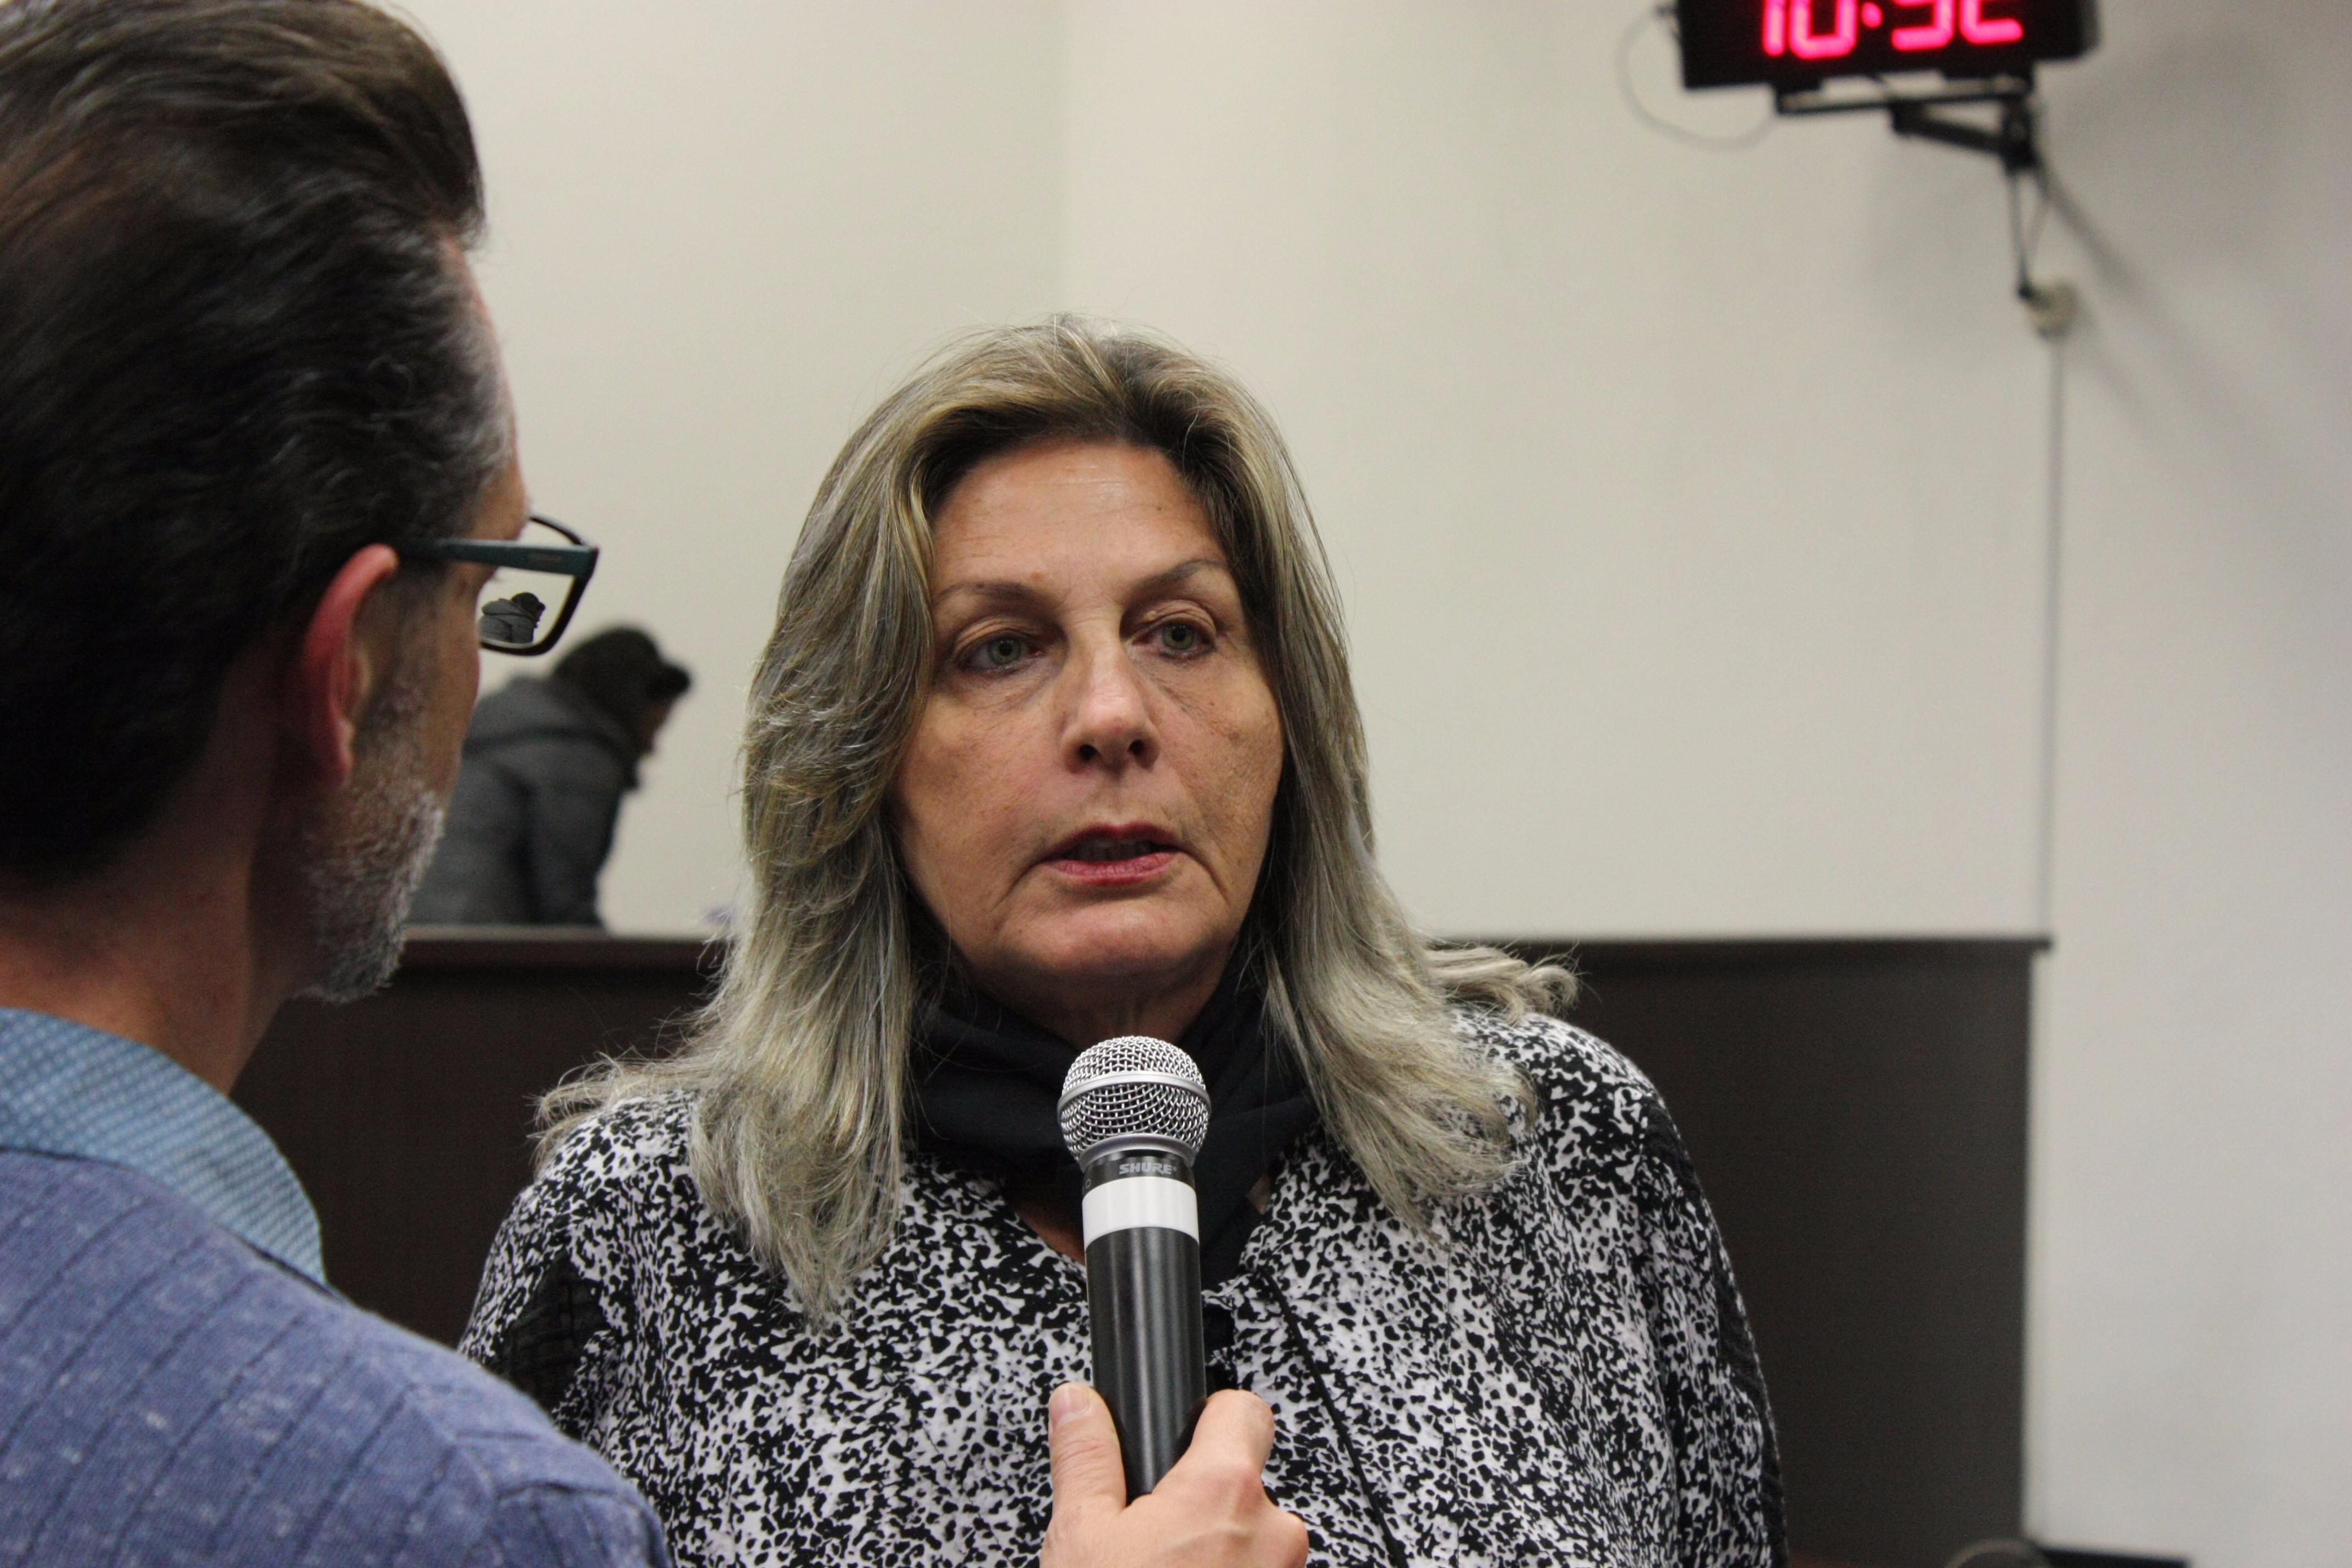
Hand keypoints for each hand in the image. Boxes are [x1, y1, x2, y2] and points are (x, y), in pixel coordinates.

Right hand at [1041, 1384, 1308, 1567]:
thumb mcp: (1081, 1536)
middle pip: (1246, 1480)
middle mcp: (1272, 1532)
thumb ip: (1086, 1457)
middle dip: (1205, 1498)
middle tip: (1156, 1529)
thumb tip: (1077, 1405)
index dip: (1209, 1413)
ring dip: (1220, 1549)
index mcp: (1224, 1490)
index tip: (1184, 1430)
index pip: (1243, 1409)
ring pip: (1255, 1538)